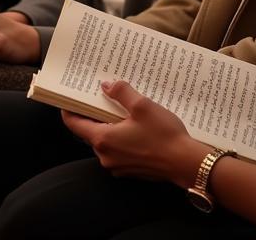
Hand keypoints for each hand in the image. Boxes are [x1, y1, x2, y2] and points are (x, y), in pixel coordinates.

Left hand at [61, 81, 205, 185]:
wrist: (186, 163)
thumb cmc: (164, 135)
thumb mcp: (142, 106)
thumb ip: (121, 93)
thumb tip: (106, 86)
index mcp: (103, 140)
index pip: (74, 124)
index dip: (68, 109)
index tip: (69, 96)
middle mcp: (106, 156)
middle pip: (89, 131)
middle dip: (93, 113)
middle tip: (98, 95)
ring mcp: (117, 166)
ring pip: (104, 140)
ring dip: (108, 124)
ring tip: (119, 106)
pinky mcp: (130, 169)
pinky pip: (117, 149)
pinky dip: (120, 136)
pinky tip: (133, 124)